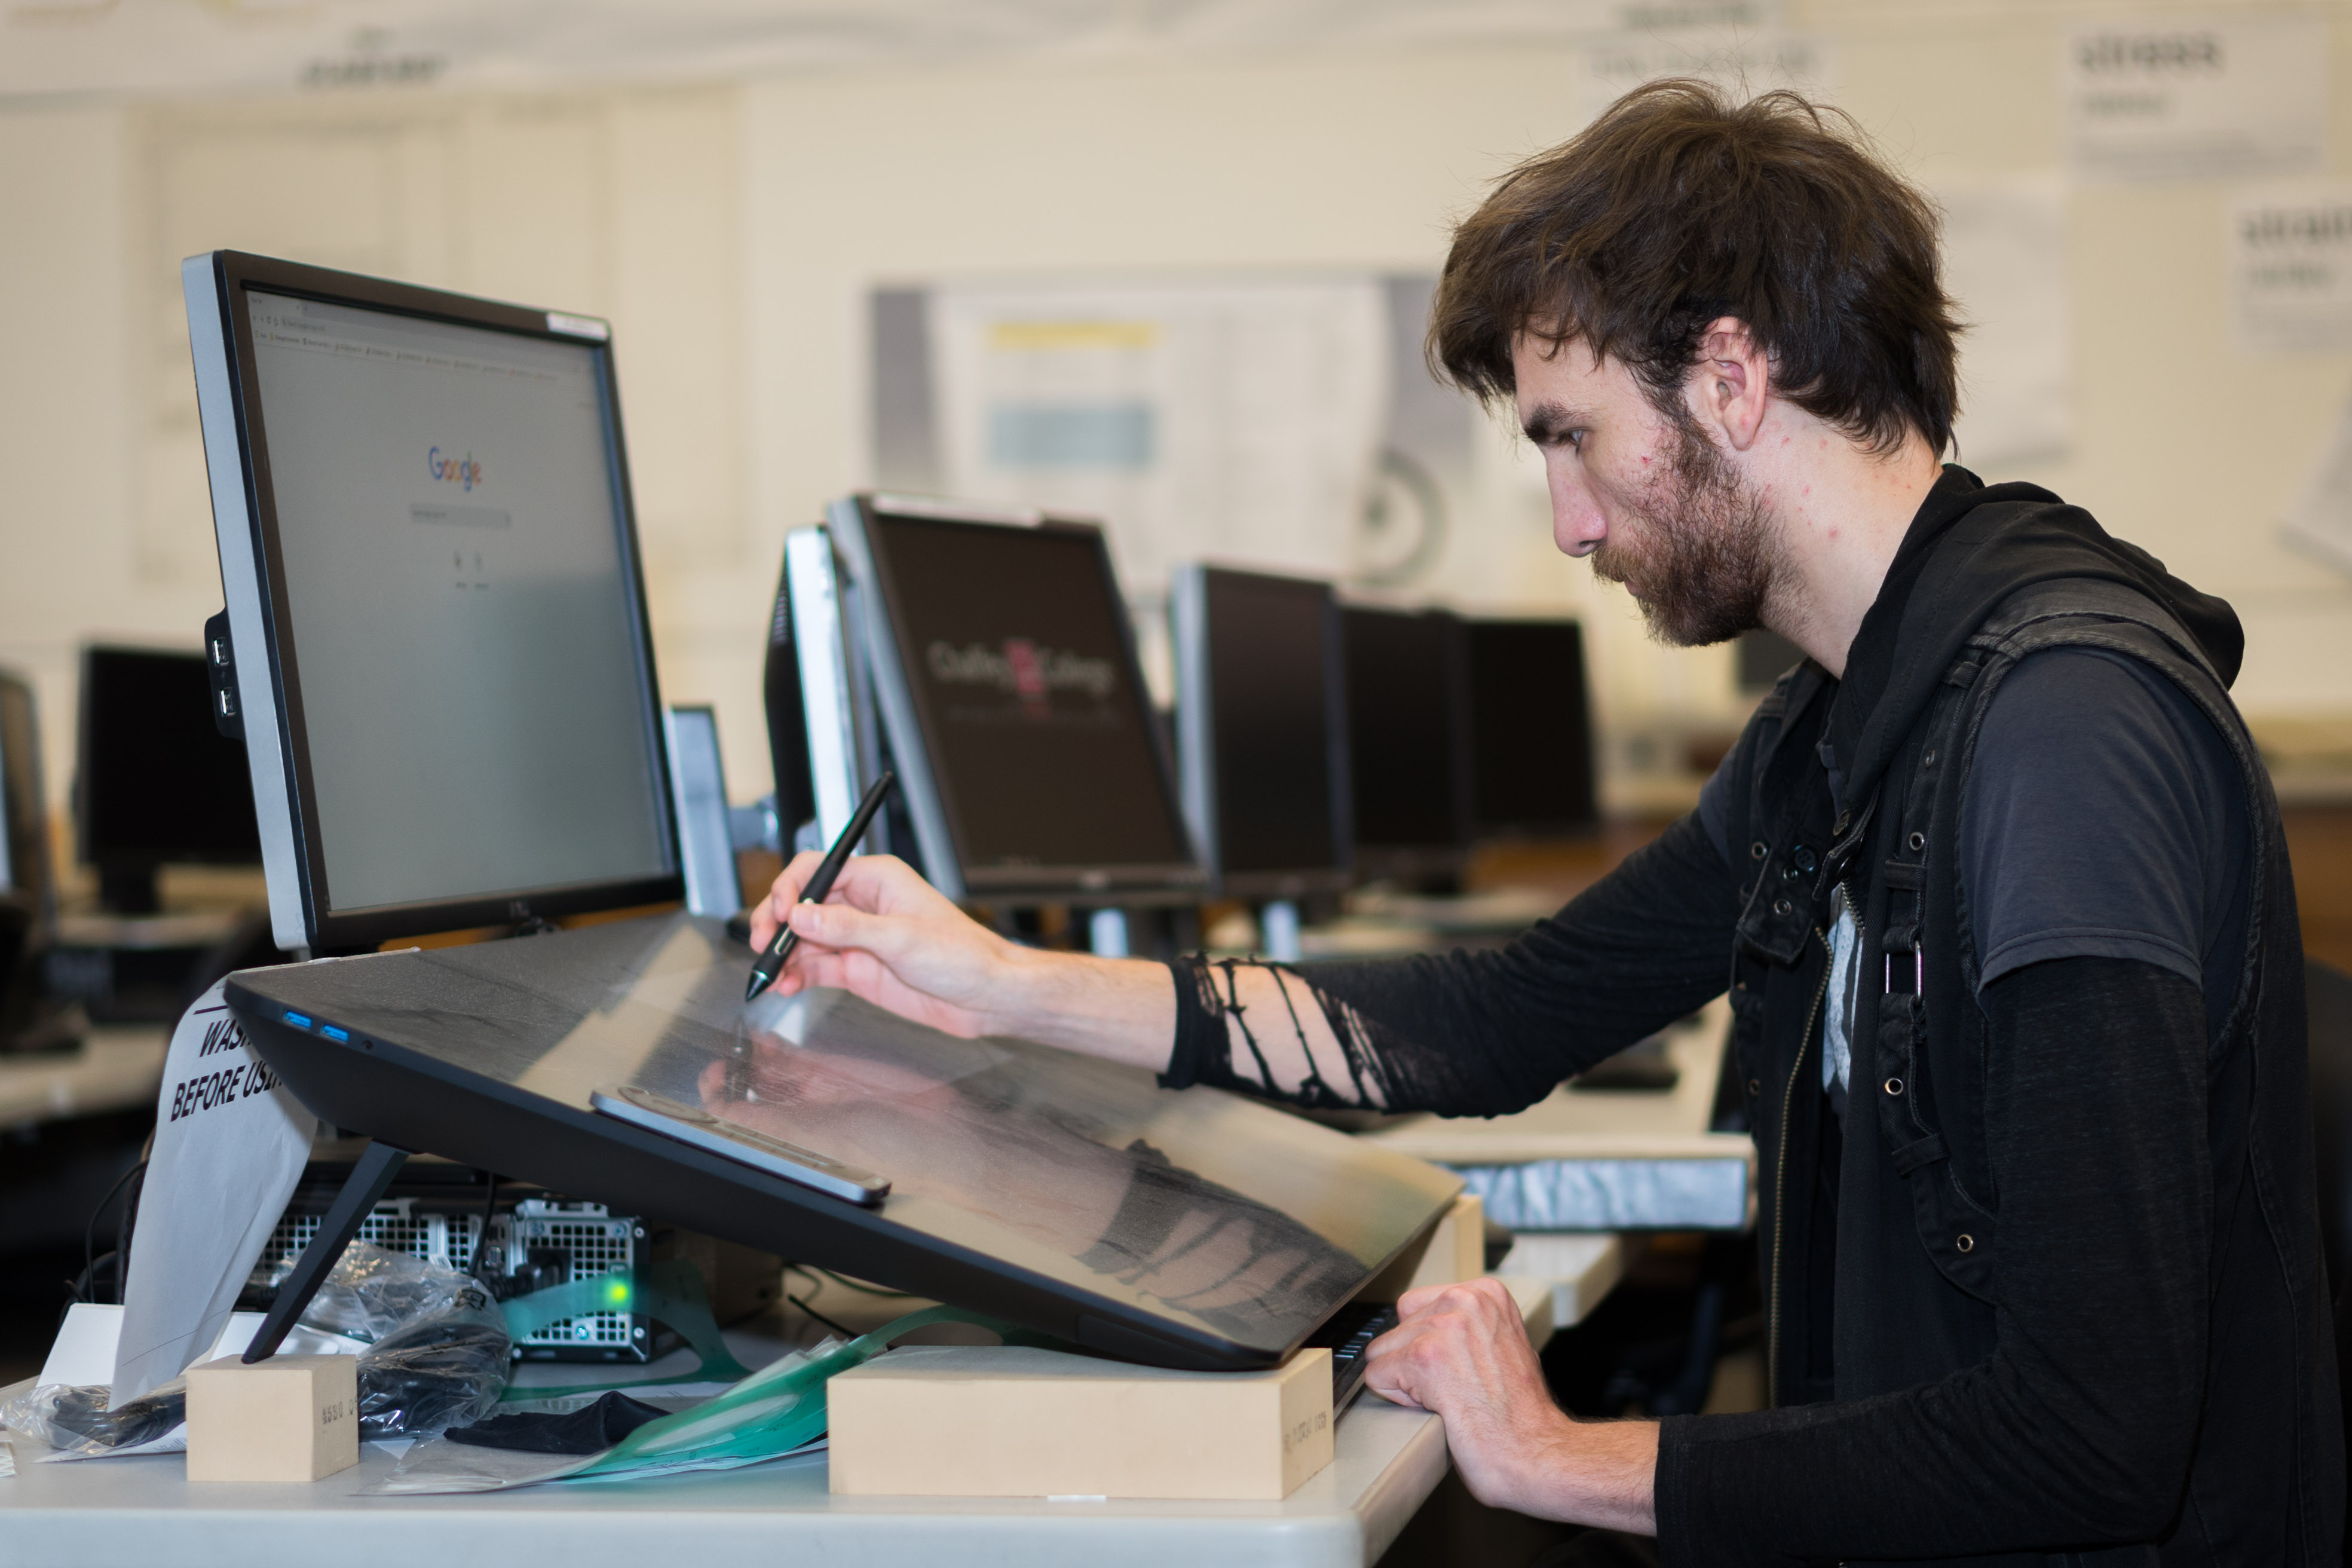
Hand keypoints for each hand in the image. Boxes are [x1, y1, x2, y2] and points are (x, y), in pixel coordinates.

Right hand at [749, 852, 1030, 1037]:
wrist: (985, 996)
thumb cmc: (962, 955)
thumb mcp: (901, 938)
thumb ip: (847, 927)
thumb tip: (801, 914)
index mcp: (877, 879)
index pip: (817, 870)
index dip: (790, 889)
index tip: (778, 914)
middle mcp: (862, 905)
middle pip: (802, 904)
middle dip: (777, 923)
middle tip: (763, 946)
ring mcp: (857, 938)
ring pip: (804, 939)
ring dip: (784, 954)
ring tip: (771, 974)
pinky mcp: (857, 968)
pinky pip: (816, 967)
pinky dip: (797, 975)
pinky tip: (787, 986)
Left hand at [1363, 1276, 1657, 1533]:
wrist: (1538, 1453)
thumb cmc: (1521, 1414)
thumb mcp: (1502, 1345)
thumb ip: (1467, 1327)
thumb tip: (1427, 1328)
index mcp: (1485, 1293)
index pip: (1416, 1307)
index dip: (1429, 1345)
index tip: (1458, 1369)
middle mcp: (1464, 1300)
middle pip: (1397, 1328)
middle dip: (1413, 1362)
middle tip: (1455, 1390)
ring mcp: (1444, 1326)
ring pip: (1382, 1352)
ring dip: (1406, 1383)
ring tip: (1450, 1400)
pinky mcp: (1424, 1357)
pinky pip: (1376, 1376)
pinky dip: (1398, 1401)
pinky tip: (1439, 1409)